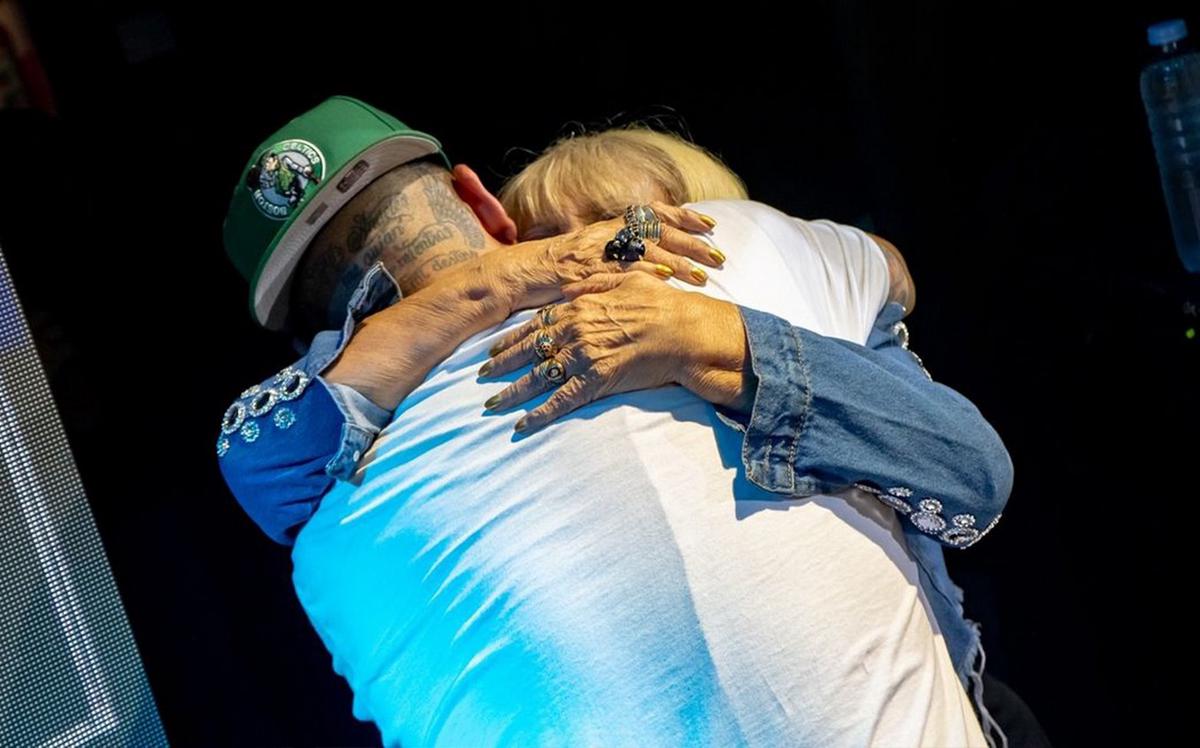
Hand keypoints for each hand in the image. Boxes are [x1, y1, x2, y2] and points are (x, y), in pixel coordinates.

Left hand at [479, 272, 753, 432]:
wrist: (685, 331)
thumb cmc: (662, 304)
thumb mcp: (626, 280)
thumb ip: (595, 283)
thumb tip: (571, 287)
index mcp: (579, 305)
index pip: (535, 324)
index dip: (512, 338)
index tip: (494, 347)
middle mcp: (574, 330)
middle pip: (528, 350)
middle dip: (501, 364)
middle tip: (481, 376)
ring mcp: (583, 356)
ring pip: (537, 377)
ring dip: (512, 393)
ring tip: (491, 404)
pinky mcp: (596, 381)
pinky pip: (561, 401)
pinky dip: (539, 415)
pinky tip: (522, 425)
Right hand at [482, 202, 726, 313]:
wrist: (516, 276)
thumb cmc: (551, 270)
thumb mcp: (588, 255)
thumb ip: (616, 253)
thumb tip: (648, 258)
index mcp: (609, 226)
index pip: (653, 213)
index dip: (684, 216)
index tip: (711, 223)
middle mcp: (606, 233)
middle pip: (658, 231)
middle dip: (692, 242)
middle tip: (720, 255)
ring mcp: (597, 252)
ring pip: (647, 252)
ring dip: (678, 263)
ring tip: (703, 275)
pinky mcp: (588, 271)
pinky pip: (621, 271)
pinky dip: (646, 274)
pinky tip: (667, 281)